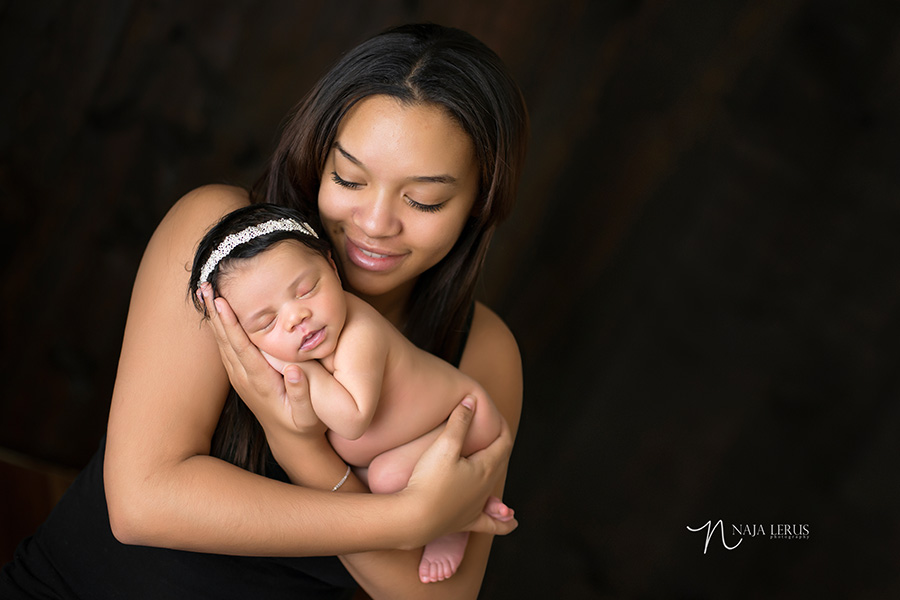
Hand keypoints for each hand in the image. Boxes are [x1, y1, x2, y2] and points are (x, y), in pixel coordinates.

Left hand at [199, 284, 324, 435]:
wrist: (290, 440)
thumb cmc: (305, 424)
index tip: (221, 302)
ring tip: (204, 292)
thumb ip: (302, 394)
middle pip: (226, 341)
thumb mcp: (309, 416)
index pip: (242, 348)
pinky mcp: (241, 376)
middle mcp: (245, 379)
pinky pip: (226, 348)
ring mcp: (240, 378)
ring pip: (222, 343)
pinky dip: (220, 327)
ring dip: (213, 318)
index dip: (231, 324)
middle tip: (204, 284)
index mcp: (261, 383)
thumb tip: (293, 370)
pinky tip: (216, 313)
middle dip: (214, 313)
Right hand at [401, 396, 516, 546]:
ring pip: (496, 488)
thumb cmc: (428, 481)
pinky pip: (491, 523)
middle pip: (500, 462)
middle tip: (494, 432)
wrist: (414, 519)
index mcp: (486, 467)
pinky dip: (504, 522)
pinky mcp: (466, 522)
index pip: (503, 442)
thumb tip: (472, 401)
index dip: (502, 427)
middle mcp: (486, 487)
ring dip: (499, 474)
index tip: (496, 416)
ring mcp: (477, 507)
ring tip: (501, 468)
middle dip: (499, 445)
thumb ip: (459, 422)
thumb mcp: (444, 445)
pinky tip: (512, 523)